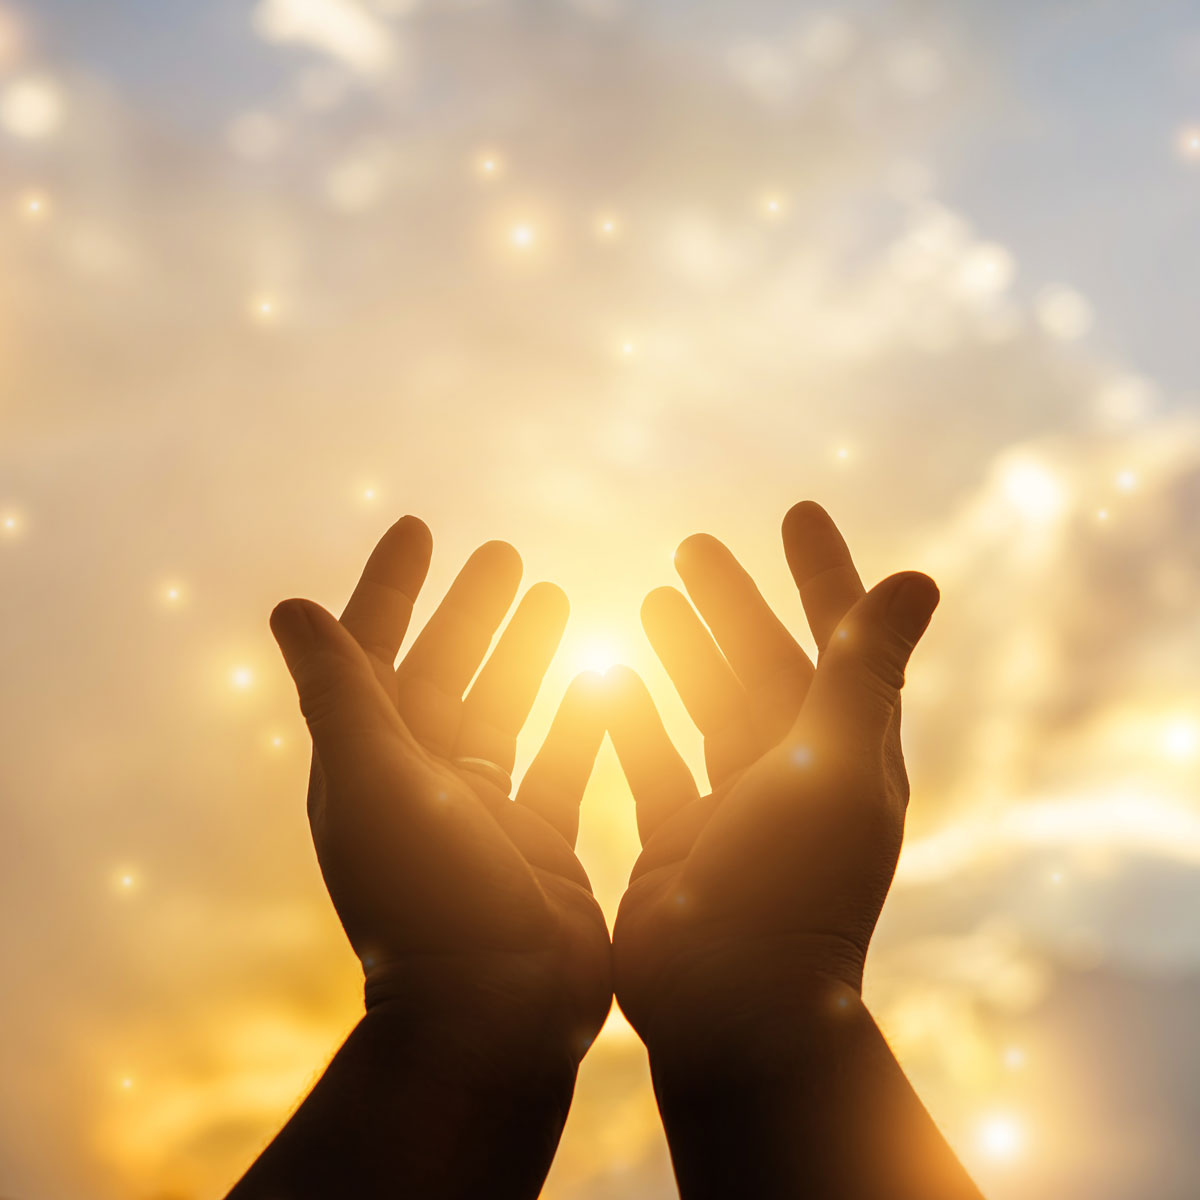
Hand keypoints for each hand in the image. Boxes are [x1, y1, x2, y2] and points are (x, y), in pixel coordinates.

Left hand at [270, 516, 610, 1061]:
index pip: (375, 653)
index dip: (391, 588)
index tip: (420, 527)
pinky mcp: (538, 841)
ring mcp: (482, 814)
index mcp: (371, 765)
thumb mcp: (377, 784)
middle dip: (472, 611)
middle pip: (447, 674)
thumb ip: (340, 694)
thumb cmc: (429, 900)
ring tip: (556, 593)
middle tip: (508, 553)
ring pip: (505, 711)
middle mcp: (421, 784)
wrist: (496, 1017)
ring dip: (526, 653)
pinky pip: (560, 762)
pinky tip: (605, 674)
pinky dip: (579, 718)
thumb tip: (289, 607)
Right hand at [606, 502, 939, 1055]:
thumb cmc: (790, 885)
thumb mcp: (831, 764)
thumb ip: (862, 670)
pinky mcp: (679, 841)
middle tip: (692, 544)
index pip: (839, 641)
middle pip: (760, 666)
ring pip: (705, 708)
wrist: (731, 1009)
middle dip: (732, 604)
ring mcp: (733, 810)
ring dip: (682, 652)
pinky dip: (632, 719)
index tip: (796, 512)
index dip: (822, 575)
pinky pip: (653, 762)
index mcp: (846, 754)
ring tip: (650, 594)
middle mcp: (794, 776)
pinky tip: (605, 674)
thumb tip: (921, 576)